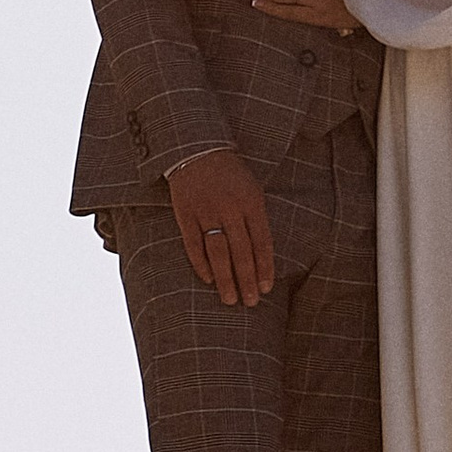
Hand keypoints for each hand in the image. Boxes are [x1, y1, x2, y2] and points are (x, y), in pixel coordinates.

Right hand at [167, 146, 274, 305]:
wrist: (197, 149)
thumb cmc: (230, 174)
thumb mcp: (252, 189)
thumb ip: (257, 219)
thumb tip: (263, 256)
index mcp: (251, 202)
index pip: (261, 242)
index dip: (264, 268)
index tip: (266, 289)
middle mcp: (230, 208)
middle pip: (241, 252)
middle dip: (247, 280)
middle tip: (250, 302)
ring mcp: (206, 211)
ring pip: (218, 252)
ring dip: (225, 278)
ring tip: (230, 299)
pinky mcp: (185, 213)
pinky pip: (194, 244)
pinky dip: (201, 263)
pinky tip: (208, 279)